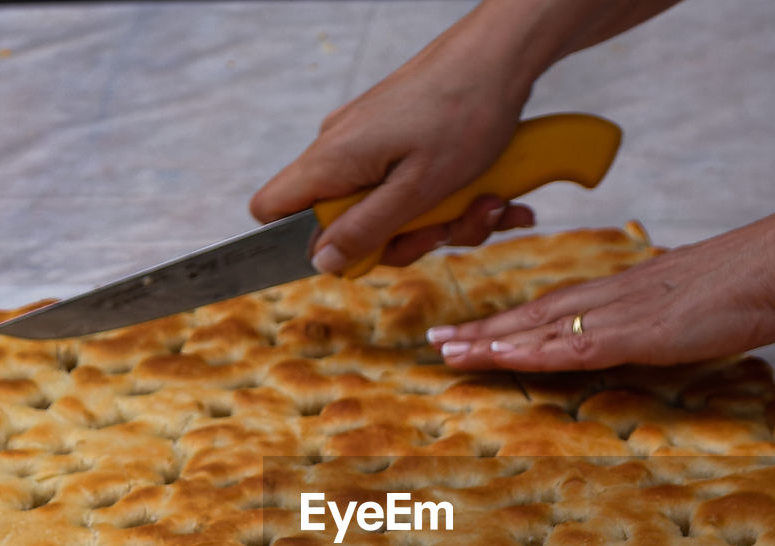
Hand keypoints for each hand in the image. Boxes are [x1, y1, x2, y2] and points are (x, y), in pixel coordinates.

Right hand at [249, 20, 536, 274]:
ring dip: (443, 223)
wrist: (501, 56)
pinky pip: (411, 190)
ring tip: (487, 203)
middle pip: (347, 226)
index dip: (309, 244)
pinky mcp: (396, 141)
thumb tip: (322, 261)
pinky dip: (452, 201)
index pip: (273, 210)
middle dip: (407, 240)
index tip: (366, 250)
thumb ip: (365, 231)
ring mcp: (369, 145)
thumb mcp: (417, 190)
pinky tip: (492, 196)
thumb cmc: (464, 112)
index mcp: (333, 159)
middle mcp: (341, 150)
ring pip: (389, 213)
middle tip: (449, 226)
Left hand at [427, 206, 774, 370]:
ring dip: (495, 342)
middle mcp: (618, 296)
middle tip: (438, 342)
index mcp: (631, 291)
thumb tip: (660, 334)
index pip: (559, 308)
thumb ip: (675, 318)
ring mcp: (628, 311)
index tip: (479, 332)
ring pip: (545, 327)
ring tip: (450, 352)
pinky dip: (536, 352)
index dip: (514, 322)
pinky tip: (505, 359)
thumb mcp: (705, 302)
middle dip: (486, 331)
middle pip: (538, 315)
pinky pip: (578, 343)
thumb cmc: (763, 279)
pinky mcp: (645, 330)